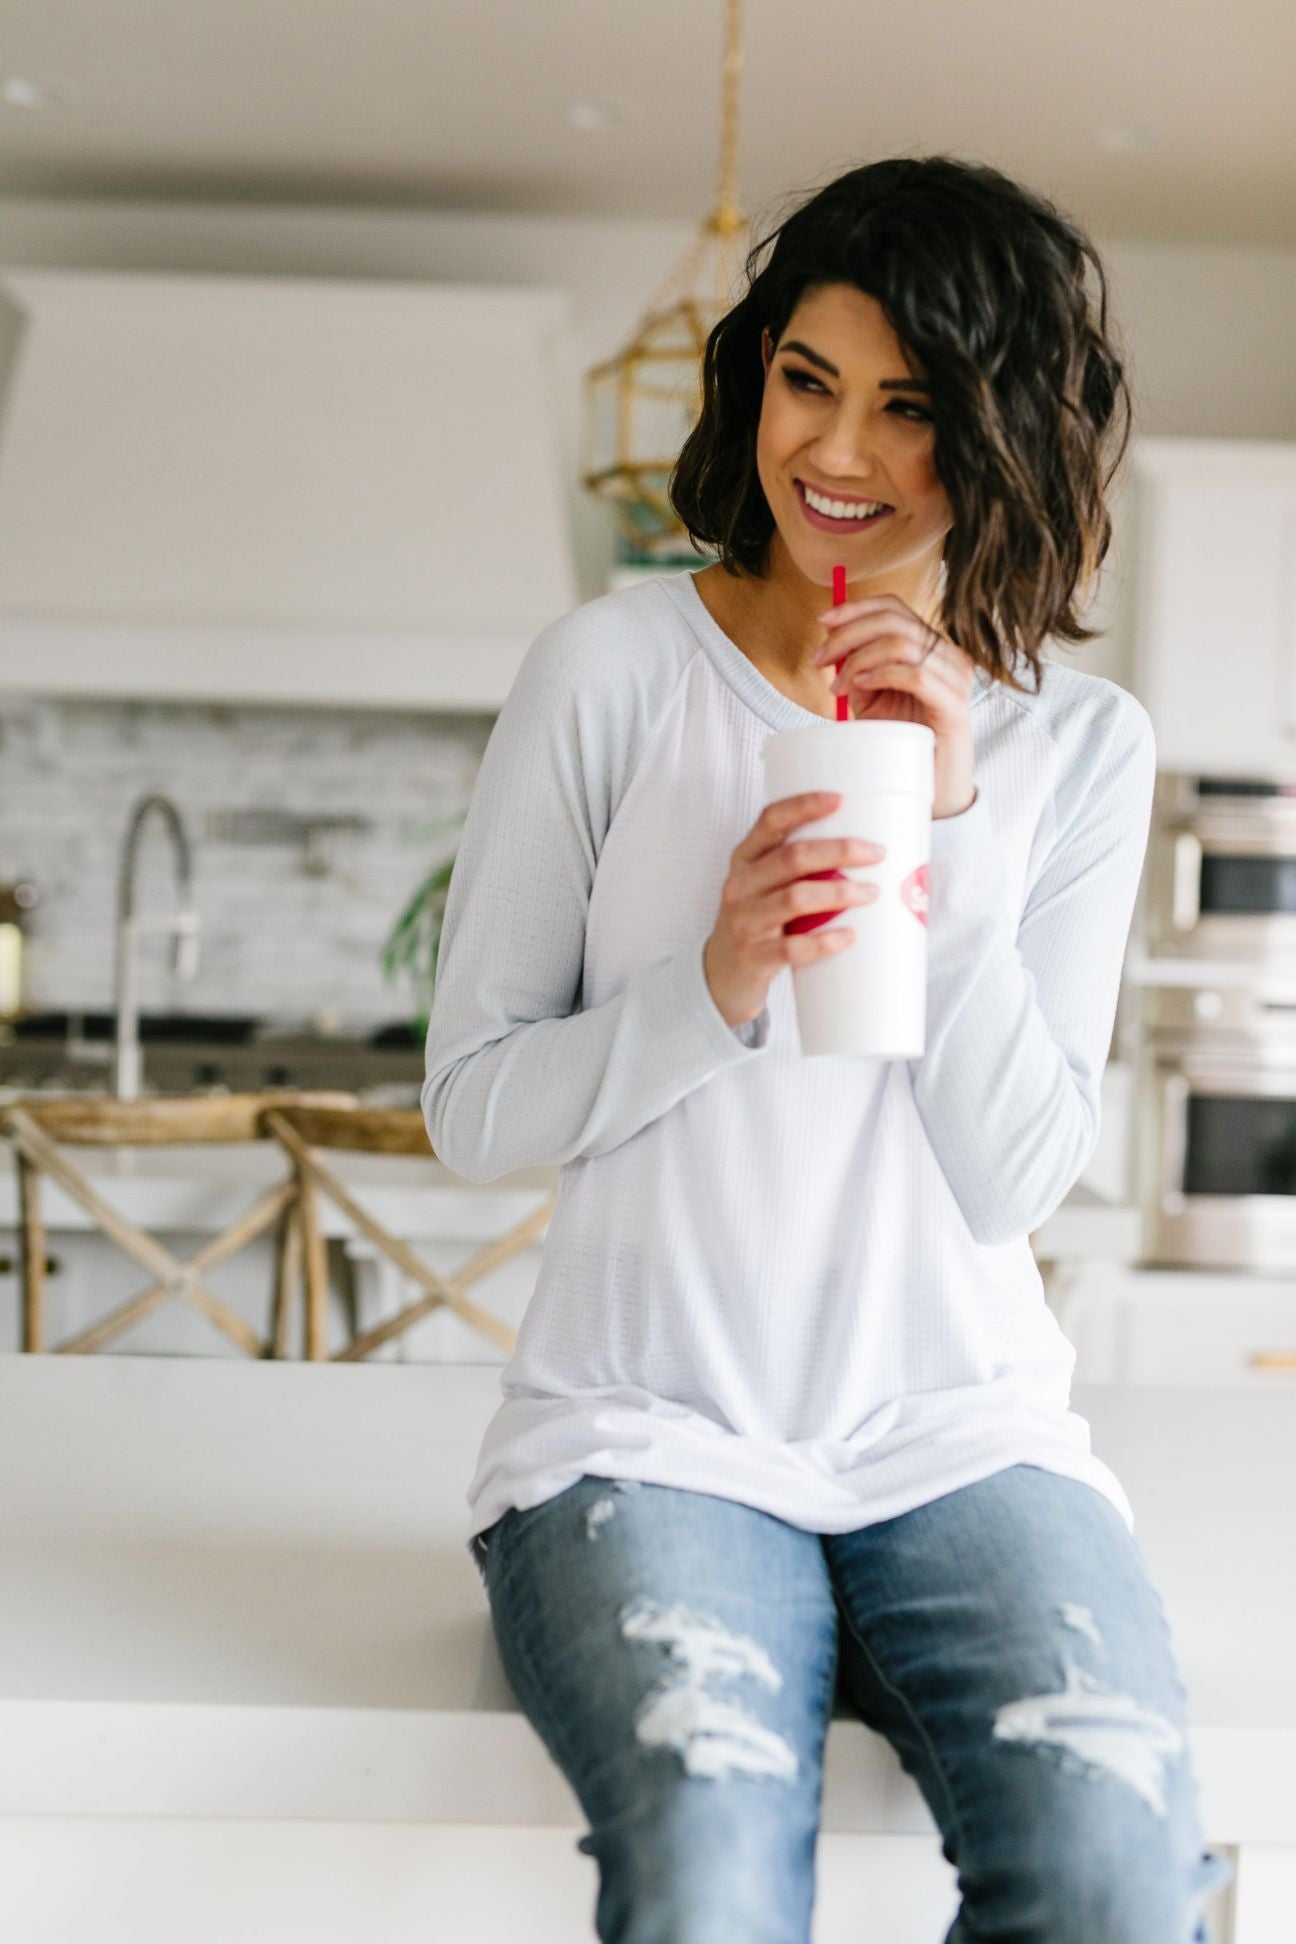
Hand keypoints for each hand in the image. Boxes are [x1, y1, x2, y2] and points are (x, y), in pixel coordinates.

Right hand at [703, 791, 886, 1027]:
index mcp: (745, 859)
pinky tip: (849, 936)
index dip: (803, 806)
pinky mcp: (754, 957)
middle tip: (876, 853)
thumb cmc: (757, 920)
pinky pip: (792, 948)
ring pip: (794, 899)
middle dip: (839, 851)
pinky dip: (825, 941)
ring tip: (870, 893)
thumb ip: (798, 867)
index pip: (770, 821)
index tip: (839, 799)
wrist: (722, 974)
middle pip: (792, 858)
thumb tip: (865, 848)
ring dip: (839, 893)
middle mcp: (741, 885)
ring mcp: (745, 922)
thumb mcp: (764, 885)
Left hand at [812, 594, 977, 819]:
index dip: (856, 608)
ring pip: (901, 643)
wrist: (934, 789)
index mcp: (931, 649)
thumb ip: (857, 670)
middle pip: (894, 620)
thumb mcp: (873, 700)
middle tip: (820, 660)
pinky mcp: (953, 704)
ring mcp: (955, 678)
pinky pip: (914, 673)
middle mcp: (948, 657)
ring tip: (840, 687)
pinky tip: (860, 686)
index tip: (823, 622)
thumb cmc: (905, 745)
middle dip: (848, 635)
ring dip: (859, 659)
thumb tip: (833, 645)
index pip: (894, 607)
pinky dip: (881, 674)